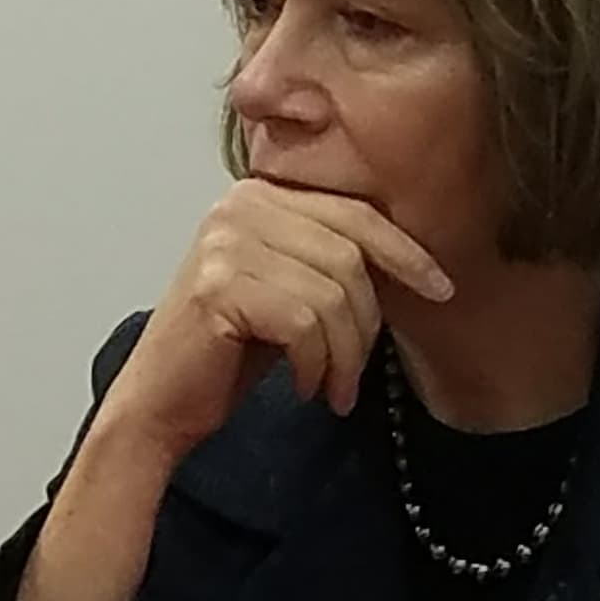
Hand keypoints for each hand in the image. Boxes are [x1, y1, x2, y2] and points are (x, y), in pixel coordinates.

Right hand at [95, 178, 455, 468]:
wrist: (159, 404)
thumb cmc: (226, 354)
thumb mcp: (286, 289)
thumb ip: (328, 256)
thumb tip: (412, 258)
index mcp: (258, 196)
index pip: (354, 213)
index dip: (405, 253)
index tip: (440, 288)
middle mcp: (238, 207)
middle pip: (349, 255)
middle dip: (367, 324)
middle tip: (354, 373)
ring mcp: (225, 243)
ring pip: (333, 293)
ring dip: (345, 354)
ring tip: (331, 386)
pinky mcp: (219, 287)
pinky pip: (305, 323)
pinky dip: (316, 364)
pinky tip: (303, 386)